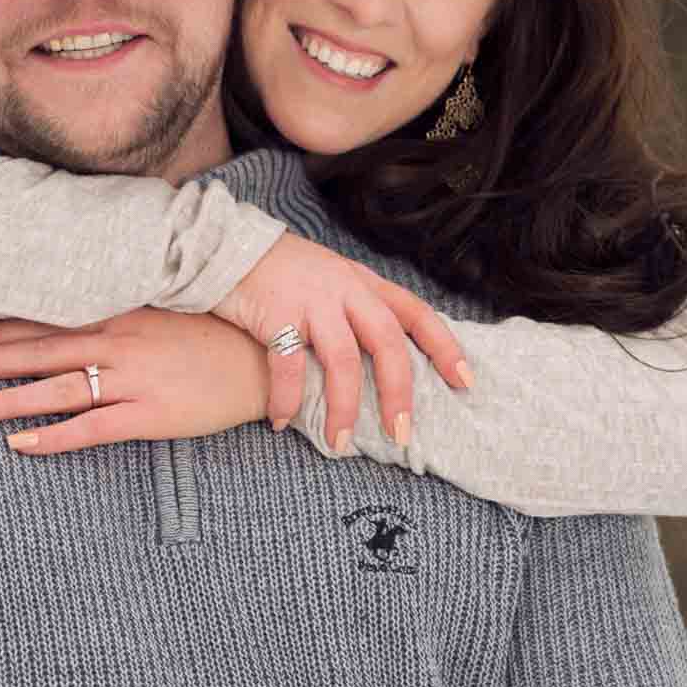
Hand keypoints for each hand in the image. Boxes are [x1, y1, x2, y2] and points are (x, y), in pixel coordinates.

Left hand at [0, 308, 270, 454]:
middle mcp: (118, 342)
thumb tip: (79, 312)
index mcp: (119, 314)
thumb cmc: (215, 335)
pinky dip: (53, 437)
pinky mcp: (150, 414)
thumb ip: (121, 310)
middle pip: (38, 350)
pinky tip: (19, 444)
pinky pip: (92, 428)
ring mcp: (132, 379)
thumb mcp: (164, 310)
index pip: (45, 319)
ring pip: (56, 390)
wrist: (267, 361)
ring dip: (8, 398)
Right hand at [212, 232, 470, 450]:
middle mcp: (343, 288)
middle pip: (387, 343)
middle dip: (398, 393)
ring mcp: (310, 299)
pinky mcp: (275, 312)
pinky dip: (287, 399)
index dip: (445, 348)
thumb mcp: (326, 278)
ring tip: (339, 442)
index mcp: (361, 281)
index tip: (465, 382)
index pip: (416, 313)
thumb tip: (377, 353)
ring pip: (343, 361)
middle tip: (401, 434)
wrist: (222, 244)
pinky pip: (288, 364)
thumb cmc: (274, 271)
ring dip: (343, 407)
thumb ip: (352, 306)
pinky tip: (281, 421)